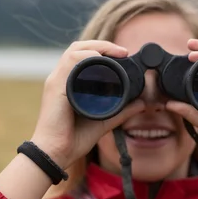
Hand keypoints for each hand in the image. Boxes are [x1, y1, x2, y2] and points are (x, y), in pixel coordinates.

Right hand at [30, 40, 144, 168]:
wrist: (56, 153)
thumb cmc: (73, 139)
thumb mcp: (103, 121)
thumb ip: (121, 111)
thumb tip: (142, 103)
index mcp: (68, 83)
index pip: (82, 56)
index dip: (103, 50)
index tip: (124, 54)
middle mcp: (61, 78)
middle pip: (78, 48)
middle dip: (102, 45)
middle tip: (123, 52)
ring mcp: (56, 81)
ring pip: (74, 51)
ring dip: (96, 47)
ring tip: (115, 53)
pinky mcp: (55, 88)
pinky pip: (69, 63)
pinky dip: (85, 57)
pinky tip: (99, 60)